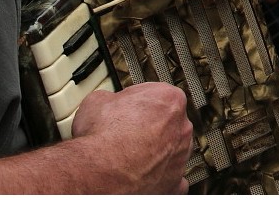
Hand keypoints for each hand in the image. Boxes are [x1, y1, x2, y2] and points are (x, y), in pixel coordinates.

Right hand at [73, 83, 192, 193]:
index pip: (159, 95)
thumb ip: (110, 99)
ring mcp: (180, 156)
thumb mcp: (97, 101)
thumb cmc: (101, 137)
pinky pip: (174, 179)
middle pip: (170, 123)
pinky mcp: (174, 183)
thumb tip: (105, 102)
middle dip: (151, 127)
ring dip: (157, 152)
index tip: (128, 108)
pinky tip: (147, 178)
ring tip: (132, 156)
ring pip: (173, 151)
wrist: (99, 171)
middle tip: (128, 133)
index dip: (139, 102)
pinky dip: (162, 179)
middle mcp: (181, 128)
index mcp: (169, 100)